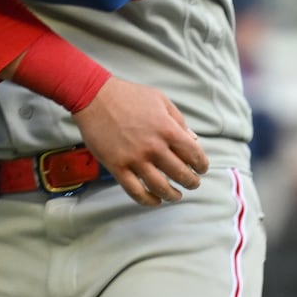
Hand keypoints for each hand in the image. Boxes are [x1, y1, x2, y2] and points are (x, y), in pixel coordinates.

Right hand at [72, 76, 207, 206]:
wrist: (94, 96)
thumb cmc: (128, 95)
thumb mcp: (160, 100)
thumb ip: (178, 120)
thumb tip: (193, 140)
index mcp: (167, 129)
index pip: (194, 155)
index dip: (201, 165)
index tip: (201, 169)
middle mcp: (153, 147)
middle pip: (180, 174)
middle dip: (191, 182)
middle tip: (193, 183)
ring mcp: (134, 159)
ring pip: (160, 187)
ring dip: (173, 195)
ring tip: (176, 195)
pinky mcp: (117, 167)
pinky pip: (135, 192)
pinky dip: (148, 201)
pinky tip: (155, 200)